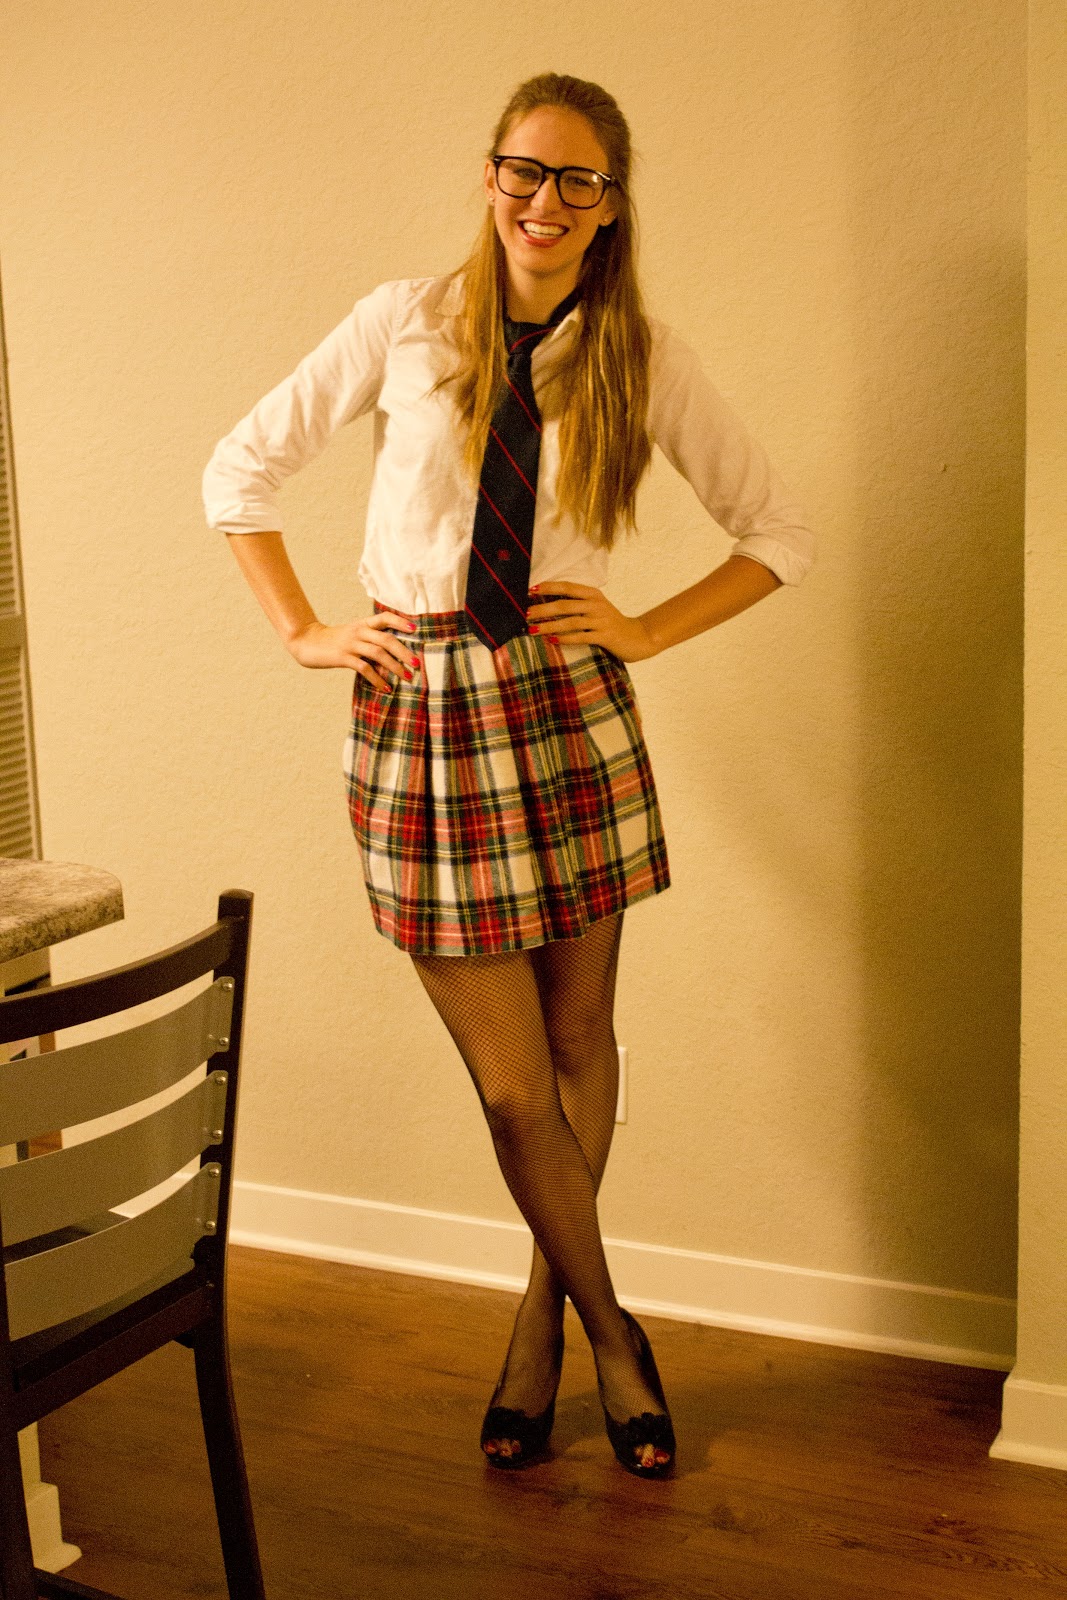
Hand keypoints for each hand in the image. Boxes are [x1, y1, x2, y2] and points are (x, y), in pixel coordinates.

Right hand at [287, 613, 419, 689]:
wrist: (306, 642)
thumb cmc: (334, 641)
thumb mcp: (353, 635)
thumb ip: (370, 640)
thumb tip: (393, 657)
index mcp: (363, 623)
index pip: (385, 617)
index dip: (401, 622)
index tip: (416, 629)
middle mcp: (358, 631)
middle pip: (387, 639)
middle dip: (404, 652)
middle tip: (417, 664)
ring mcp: (350, 644)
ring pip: (378, 653)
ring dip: (395, 666)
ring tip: (407, 677)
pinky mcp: (342, 657)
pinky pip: (364, 668)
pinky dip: (377, 679)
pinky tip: (386, 688)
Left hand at [526, 582, 658, 662]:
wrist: (638, 637)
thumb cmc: (611, 623)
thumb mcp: (596, 608)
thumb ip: (578, 604)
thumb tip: (548, 604)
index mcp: (593, 594)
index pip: (567, 587)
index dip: (548, 588)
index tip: (530, 590)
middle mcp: (596, 604)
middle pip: (565, 605)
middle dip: (543, 609)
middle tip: (526, 613)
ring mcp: (601, 620)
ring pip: (570, 622)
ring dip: (549, 626)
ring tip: (533, 629)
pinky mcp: (604, 636)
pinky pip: (581, 637)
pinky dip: (565, 639)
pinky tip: (552, 640)